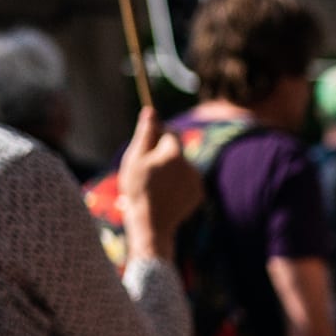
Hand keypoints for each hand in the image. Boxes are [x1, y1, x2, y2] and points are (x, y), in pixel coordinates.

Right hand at [119, 108, 202, 254]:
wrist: (151, 225)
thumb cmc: (138, 189)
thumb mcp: (136, 158)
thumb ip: (146, 134)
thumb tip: (151, 110)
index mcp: (175, 154)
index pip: (170, 133)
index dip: (157, 137)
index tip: (146, 147)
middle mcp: (191, 165)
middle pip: (176, 151)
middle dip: (163, 156)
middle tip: (147, 171)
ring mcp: (197, 181)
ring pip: (181, 167)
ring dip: (170, 171)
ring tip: (154, 186)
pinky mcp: (198, 195)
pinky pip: (187, 182)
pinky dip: (177, 185)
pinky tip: (165, 196)